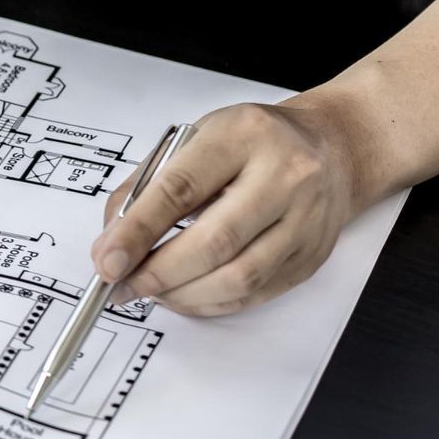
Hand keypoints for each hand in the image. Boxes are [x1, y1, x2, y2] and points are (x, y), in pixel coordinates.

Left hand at [88, 99, 369, 316]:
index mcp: (244, 136)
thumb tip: (110, 245)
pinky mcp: (312, 256)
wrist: (332, 147)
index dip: (138, 231)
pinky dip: (210, 303)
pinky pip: (255, 294)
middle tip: (122, 286)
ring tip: (150, 292)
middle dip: (158, 273)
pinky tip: (184, 295)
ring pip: (238, 277)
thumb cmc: (252, 143)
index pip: (181, 189)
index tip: (107, 261)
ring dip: (182, 295)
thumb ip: (146, 187)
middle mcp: (285, 176)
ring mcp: (306, 220)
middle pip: (215, 242)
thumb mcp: (195, 140)